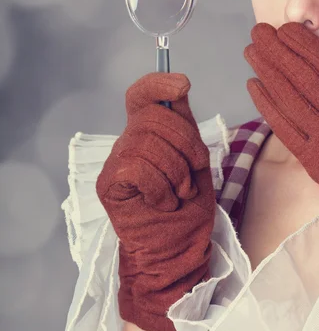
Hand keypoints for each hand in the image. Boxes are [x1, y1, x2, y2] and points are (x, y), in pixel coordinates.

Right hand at [96, 72, 215, 330]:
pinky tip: (165, 202)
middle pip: (153, 117)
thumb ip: (184, 125)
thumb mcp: (195, 157)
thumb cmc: (189, 204)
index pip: (142, 93)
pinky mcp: (109, 185)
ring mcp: (116, 162)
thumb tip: (180, 85)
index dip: (159, 83)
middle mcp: (129, 141)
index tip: (183, 86)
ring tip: (182, 191)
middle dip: (186, 142)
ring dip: (177, 171)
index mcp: (151, 130)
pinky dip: (161, 188)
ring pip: (148, 143)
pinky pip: (138, 169)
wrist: (178, 247)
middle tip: (196, 169)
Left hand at [243, 22, 318, 249]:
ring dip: (267, 71)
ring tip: (251, 51)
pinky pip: (283, 127)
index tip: (287, 28)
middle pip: (303, 77)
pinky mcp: (309, 156)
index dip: (306, 45)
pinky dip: (266, 105)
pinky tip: (254, 86)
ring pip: (289, 98)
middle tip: (259, 31)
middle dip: (278, 51)